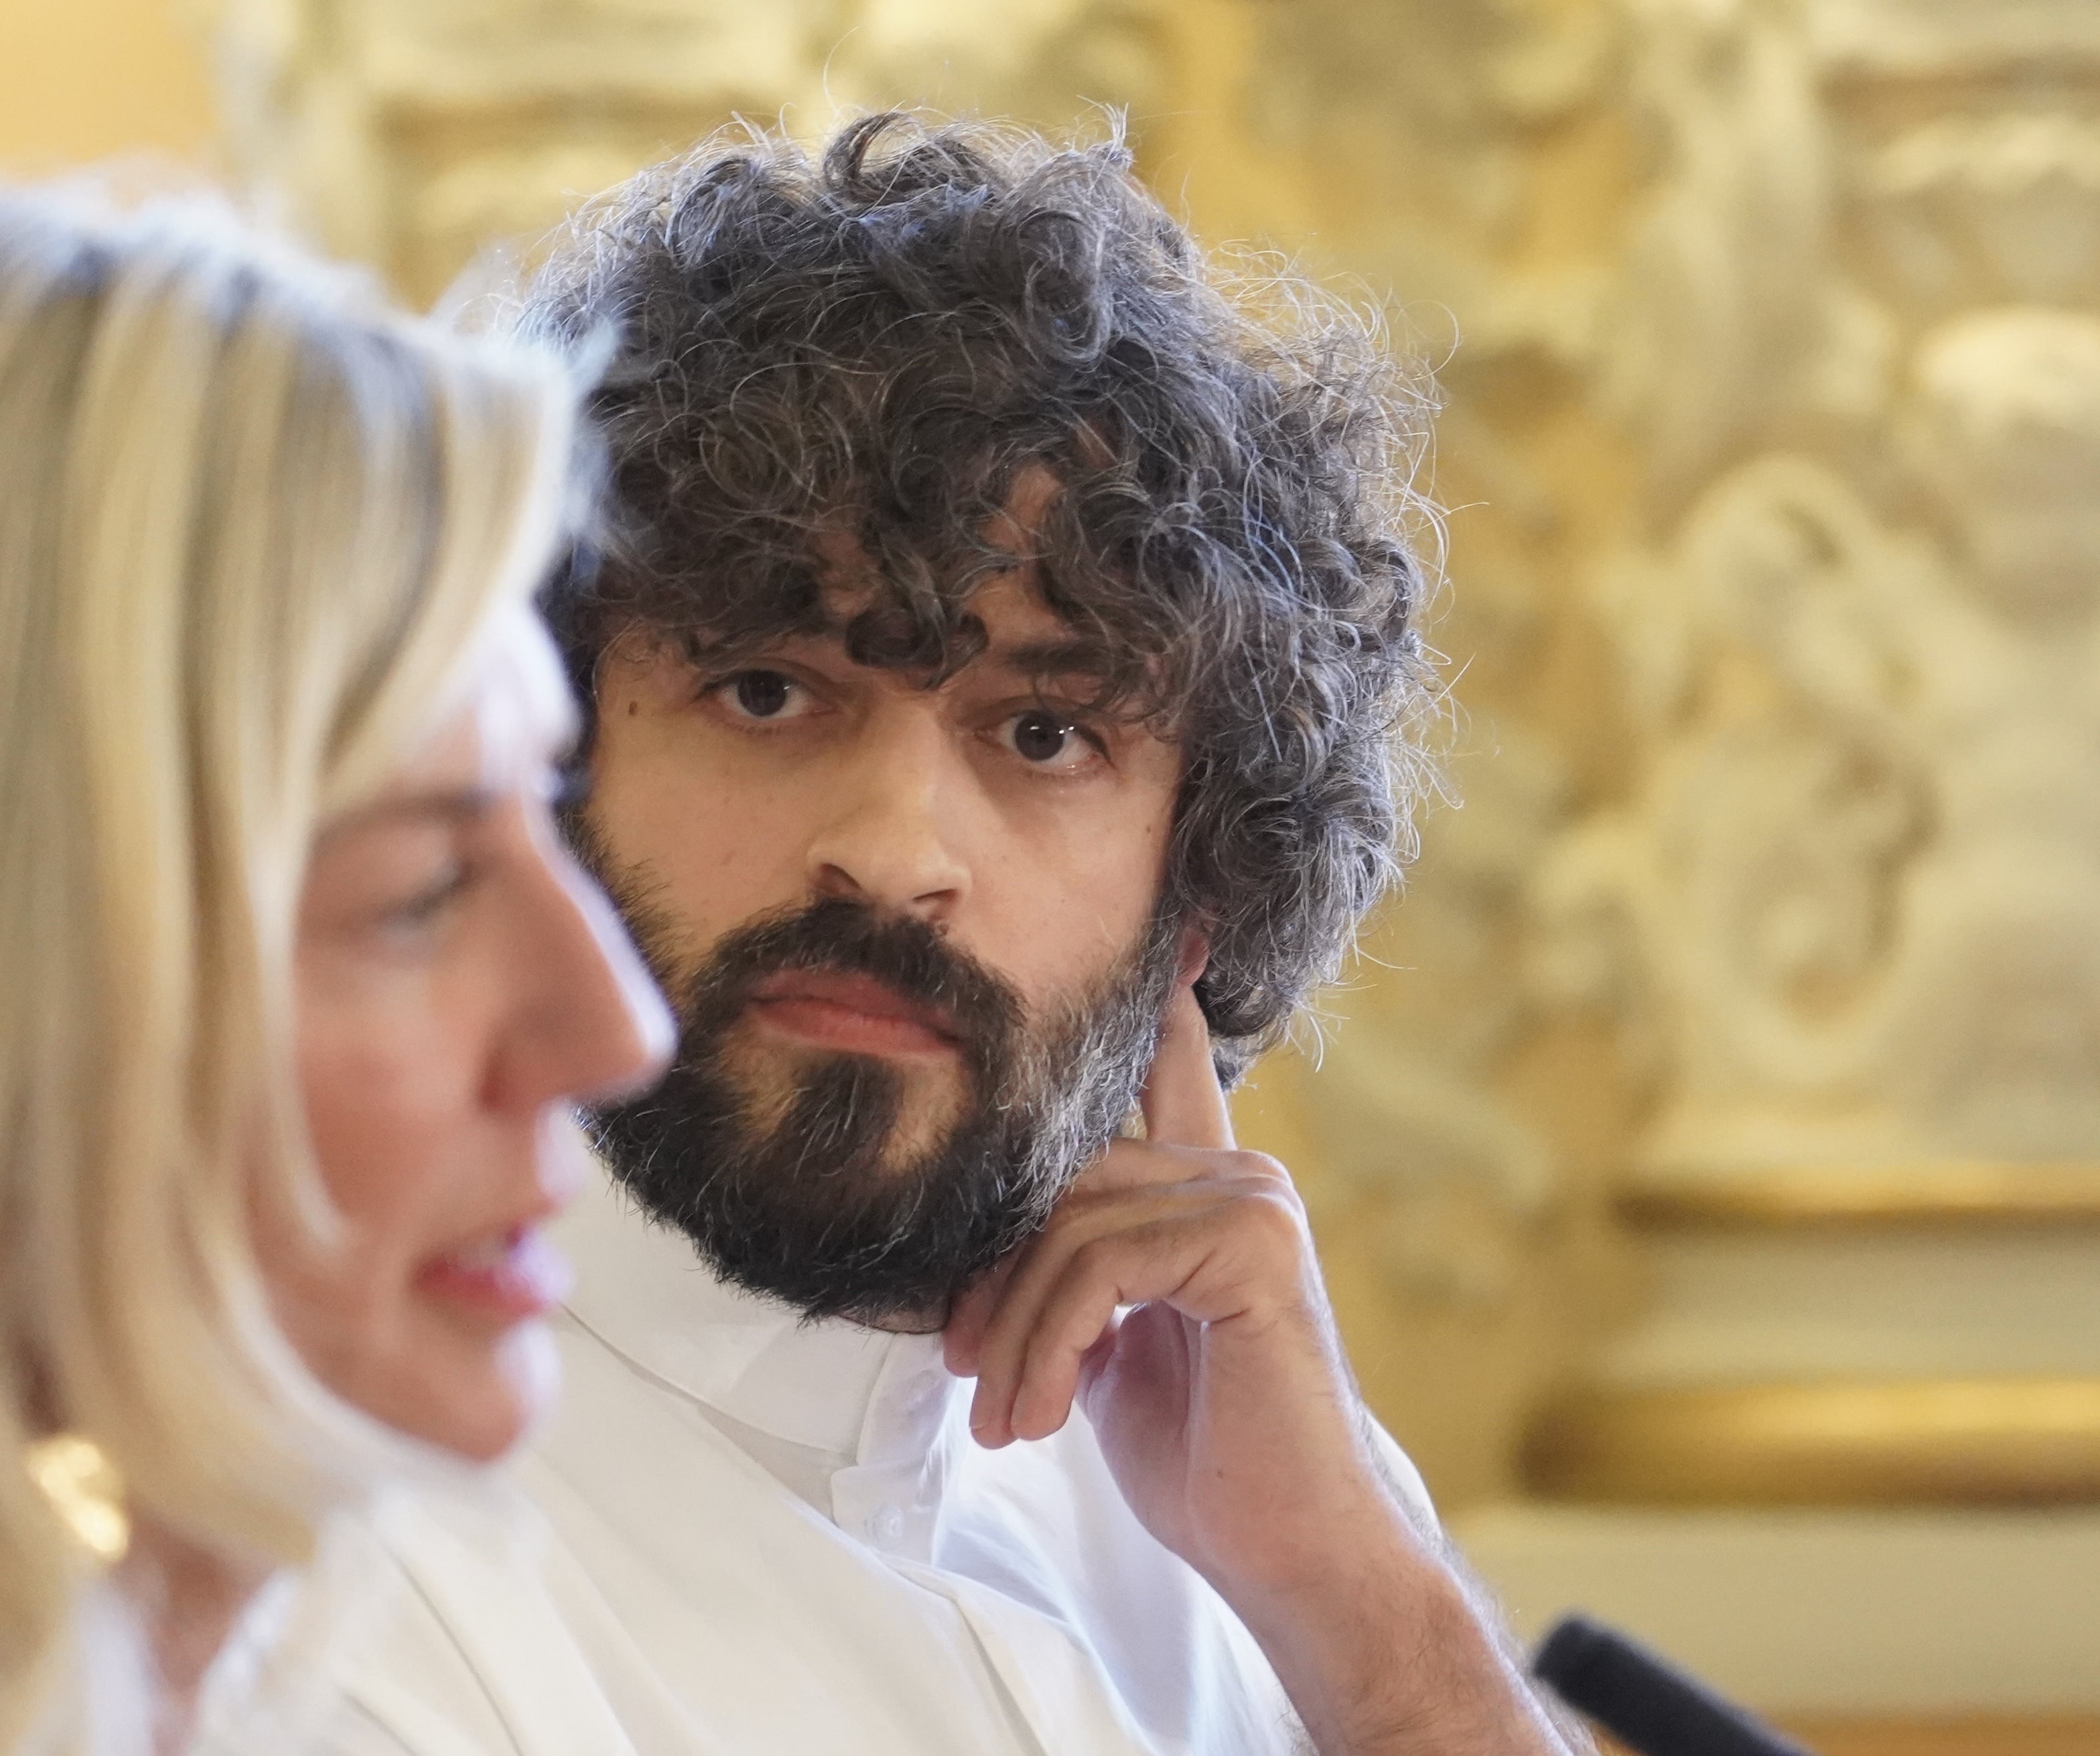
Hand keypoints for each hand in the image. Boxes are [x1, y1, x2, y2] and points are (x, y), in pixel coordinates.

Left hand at [944, 979, 1399, 1602]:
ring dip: (1012, 1334)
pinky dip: (1049, 1341)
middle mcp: (1236, 1173)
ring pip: (1068, 1224)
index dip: (1157, 1004)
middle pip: (1059, 1178)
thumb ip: (1071, 1273)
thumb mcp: (1111, 1348)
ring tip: (1006, 1418)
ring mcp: (1251, 1198)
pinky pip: (1102, 1262)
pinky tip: (1044, 1413)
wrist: (1290, 1552)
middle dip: (994, 1281)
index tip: (1166, 929)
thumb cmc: (1203, 1459)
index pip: (1167, 1072)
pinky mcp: (1253, 1243)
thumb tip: (975, 1243)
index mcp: (1206, 1191)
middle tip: (967, 1375)